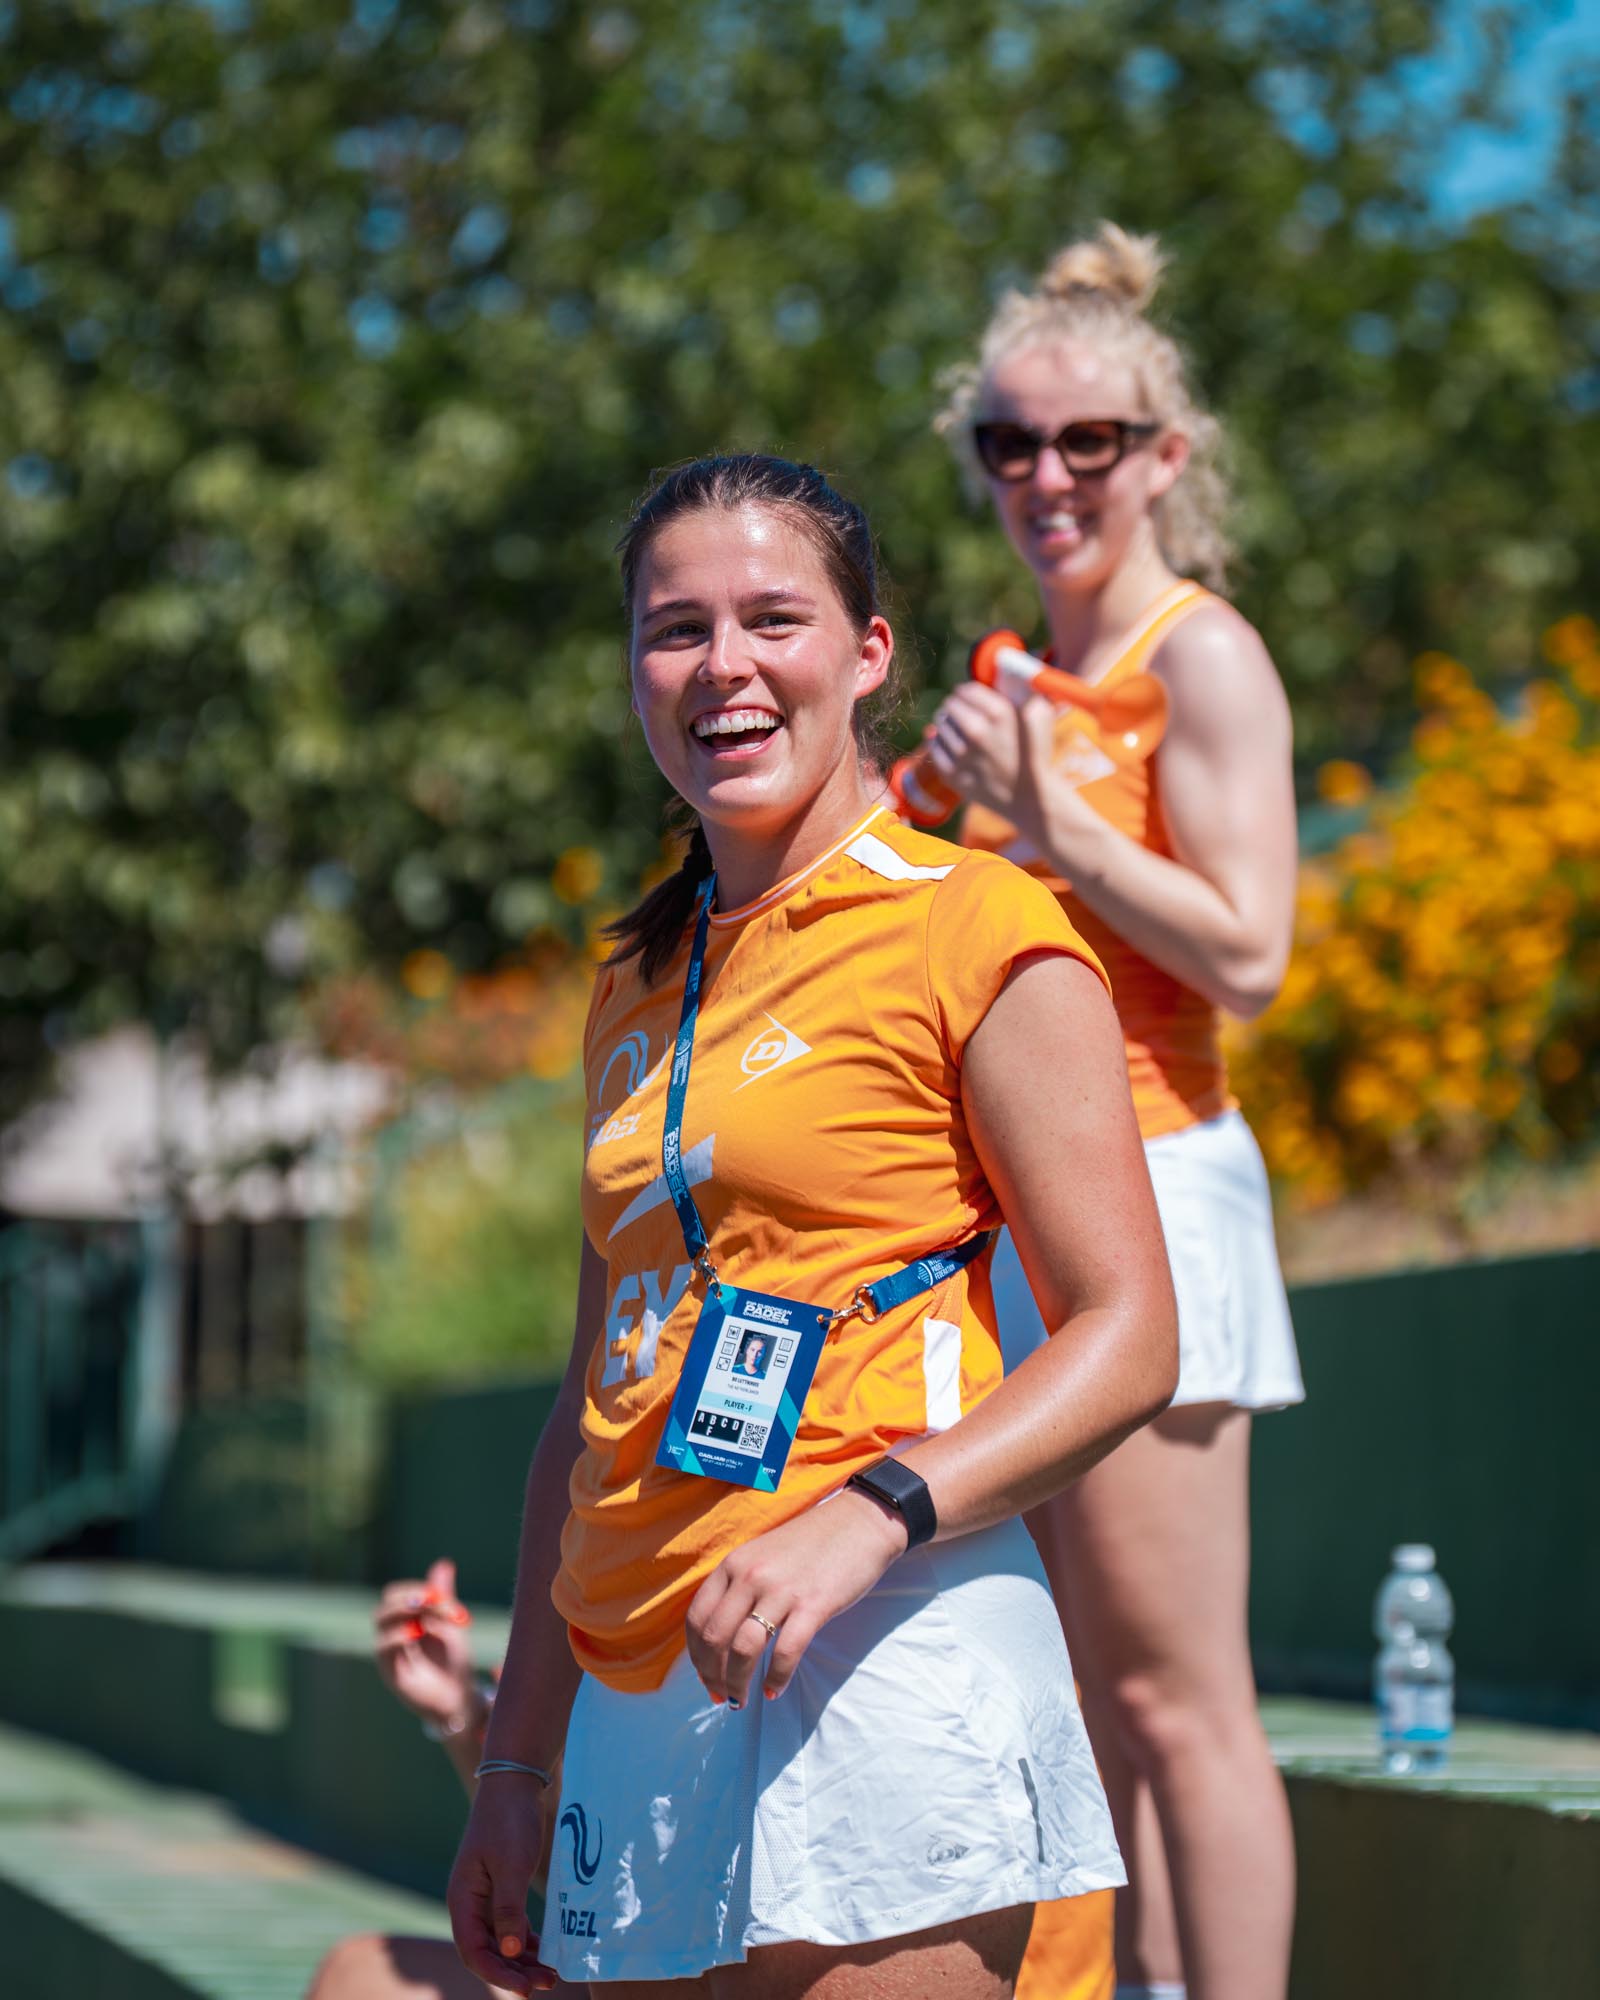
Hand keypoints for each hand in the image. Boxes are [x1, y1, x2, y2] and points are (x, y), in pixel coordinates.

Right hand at [374, 1557, 479, 1733]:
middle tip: (434, 1600)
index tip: (441, 1596)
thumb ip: (444, 1598)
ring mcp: (389, 1654)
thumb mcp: (452, 1624)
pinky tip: (417, 1632)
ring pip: (380, 1621)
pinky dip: (398, 1636)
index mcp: (404, 1622)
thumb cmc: (454, 1661)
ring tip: (426, 1611)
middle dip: (409, 1597)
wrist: (460, 1698)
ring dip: (403, 1610)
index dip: (416, 1589)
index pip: (395, 1594)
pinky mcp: (391, 1672)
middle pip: (385, 1605)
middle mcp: (392, 1635)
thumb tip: (444, 1563)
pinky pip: (384, 1648)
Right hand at [449, 1778, 557, 1994]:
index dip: (498, 1974)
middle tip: (547, 1984)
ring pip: (500, 1941)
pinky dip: (526, 1941)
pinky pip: (510, 1926)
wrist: (515, 1783)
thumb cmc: (509, 1821)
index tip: (527, 1989)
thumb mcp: (511, 1866)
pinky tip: (544, 1950)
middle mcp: (469, 1903)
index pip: (473, 1951)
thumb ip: (509, 1910)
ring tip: (551, 1974)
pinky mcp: (501, 1889)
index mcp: (462, 1899)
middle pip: (487, 1951)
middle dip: (515, 1972)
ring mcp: (484, 1897)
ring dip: (522, 1960)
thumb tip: (511, 1953)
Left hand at [686, 1488, 908, 1708]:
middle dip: (713, 1676)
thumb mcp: (762, 1555)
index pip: (698, 1618)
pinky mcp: (813, 1605)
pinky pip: (786, 1652)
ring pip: (743, 1649)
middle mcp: (750, 1575)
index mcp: (734, 1563)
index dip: (696, 1656)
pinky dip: (777, 1678)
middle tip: (721, 1696)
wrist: (860, 1523)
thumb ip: (740, 1587)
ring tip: (740, 1701)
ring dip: (737, 1683)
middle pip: (715, 1638)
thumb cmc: (811, 1544)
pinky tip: (774, 1690)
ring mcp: (781, 1590)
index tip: (704, 1677)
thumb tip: (721, 1638)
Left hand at [928, 685, 1104, 866]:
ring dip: (947, 725)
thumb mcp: (1040, 714)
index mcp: (999, 712)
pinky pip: (934, 747)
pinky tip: (954, 747)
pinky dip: (941, 745)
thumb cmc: (1037, 754)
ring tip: (960, 731)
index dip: (967, 693)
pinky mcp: (951, 773)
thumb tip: (1008, 663)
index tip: (968, 698)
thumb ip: (1024, 686)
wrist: (1030, 799)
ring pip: (939, 725)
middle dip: (955, 707)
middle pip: (949, 705)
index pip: (965, 690)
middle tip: (961, 714)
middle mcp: (977, 731)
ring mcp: (962, 754)